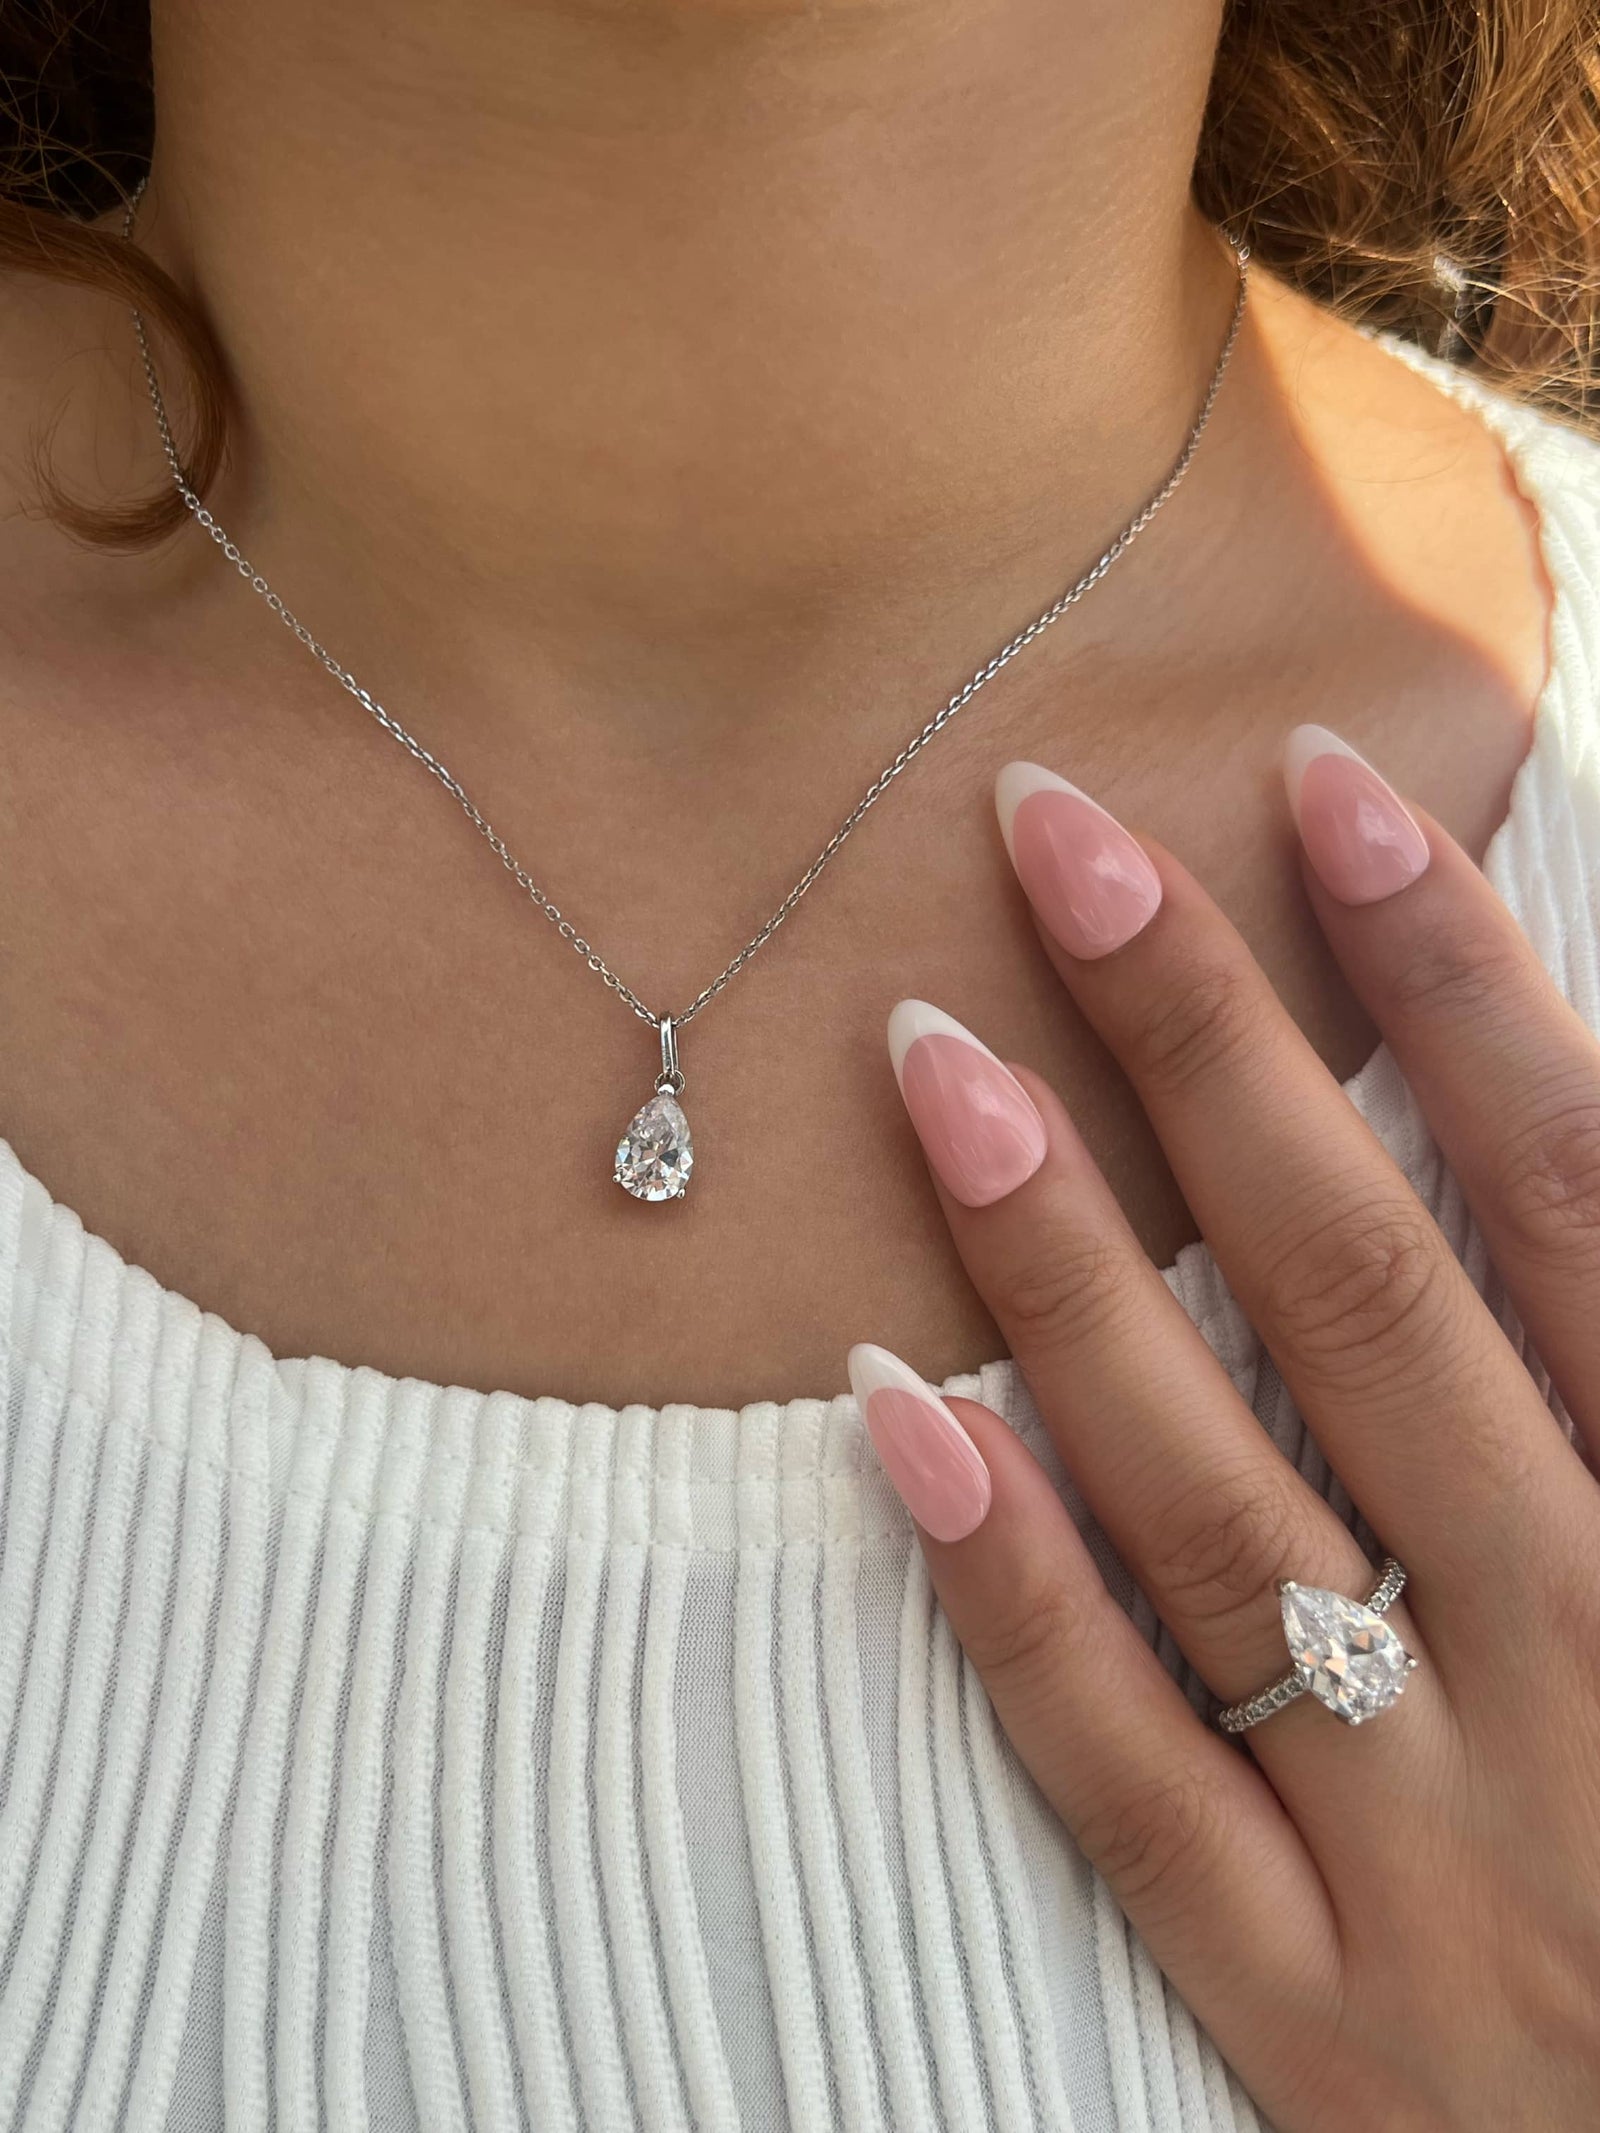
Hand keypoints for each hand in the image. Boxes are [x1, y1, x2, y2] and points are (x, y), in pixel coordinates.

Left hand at [851, 727, 1599, 2129]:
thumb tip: (1556, 1136)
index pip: (1581, 1200)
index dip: (1452, 984)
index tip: (1317, 791)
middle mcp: (1584, 1668)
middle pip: (1365, 1302)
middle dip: (1213, 1046)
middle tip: (1054, 836)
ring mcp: (1438, 1850)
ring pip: (1218, 1509)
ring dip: (1064, 1271)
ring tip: (931, 1058)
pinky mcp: (1309, 2009)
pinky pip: (1129, 1777)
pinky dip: (1013, 1593)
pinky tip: (895, 1414)